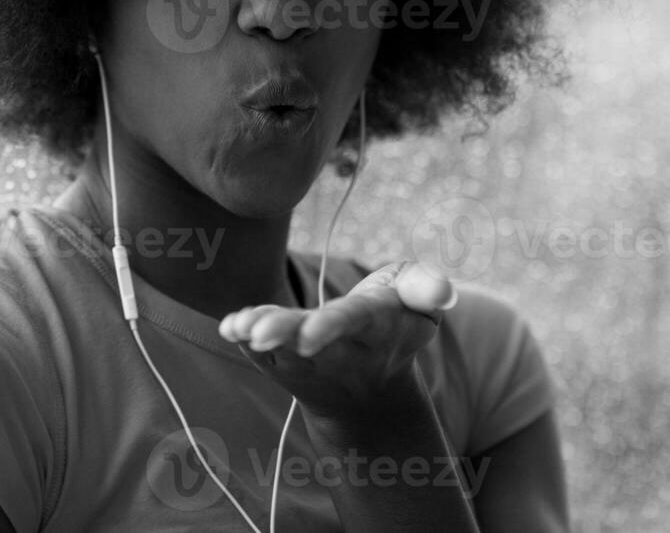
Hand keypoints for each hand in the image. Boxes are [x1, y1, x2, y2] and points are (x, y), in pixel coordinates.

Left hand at [217, 260, 457, 423]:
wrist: (372, 384)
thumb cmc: (395, 320)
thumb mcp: (418, 300)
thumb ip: (424, 286)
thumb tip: (441, 289)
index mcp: (376, 327)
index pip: (353, 323)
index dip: (331, 326)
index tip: (308, 335)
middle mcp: (340, 349)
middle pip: (311, 343)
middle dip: (285, 335)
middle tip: (258, 335)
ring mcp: (308, 360)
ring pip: (282, 351)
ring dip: (259, 337)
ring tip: (239, 328)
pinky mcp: (283, 362)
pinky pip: (262, 353)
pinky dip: (244, 339)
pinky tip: (228, 327)